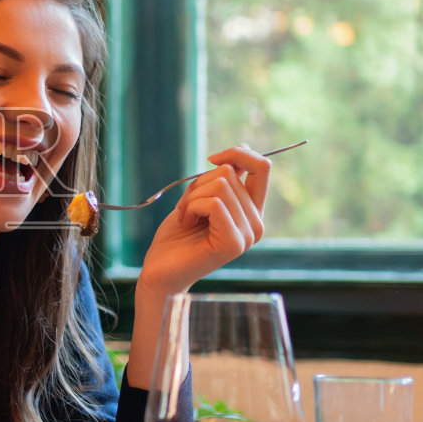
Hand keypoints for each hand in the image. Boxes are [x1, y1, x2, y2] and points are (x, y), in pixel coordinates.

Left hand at [123, 145, 271, 389]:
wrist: (160, 271)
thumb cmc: (177, 236)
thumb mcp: (200, 197)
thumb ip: (222, 179)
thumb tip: (239, 151)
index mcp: (251, 212)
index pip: (262, 167)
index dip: (238, 153)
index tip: (212, 159)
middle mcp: (256, 224)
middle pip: (230, 173)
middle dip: (199, 184)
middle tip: (188, 209)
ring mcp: (247, 235)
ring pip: (220, 185)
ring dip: (192, 197)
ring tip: (187, 218)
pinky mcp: (233, 243)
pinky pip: (214, 203)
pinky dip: (191, 207)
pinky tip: (187, 223)